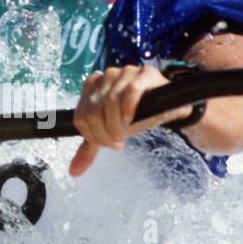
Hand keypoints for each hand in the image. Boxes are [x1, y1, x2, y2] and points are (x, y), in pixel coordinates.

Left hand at [69, 66, 191, 176]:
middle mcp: (106, 75)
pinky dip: (128, 109)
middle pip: (93, 111)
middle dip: (104, 133)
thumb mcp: (110, 132)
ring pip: (110, 101)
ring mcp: (126, 72)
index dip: (92, 136)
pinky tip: (132, 120)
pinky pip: (131, 90)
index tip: (108, 144)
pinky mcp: (145, 74)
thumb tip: (74, 171)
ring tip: (125, 133)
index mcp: (92, 86)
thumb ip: (91, 148)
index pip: (81, 116)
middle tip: (117, 142)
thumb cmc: (136, 117)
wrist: (168, 107)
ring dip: (117, 124)